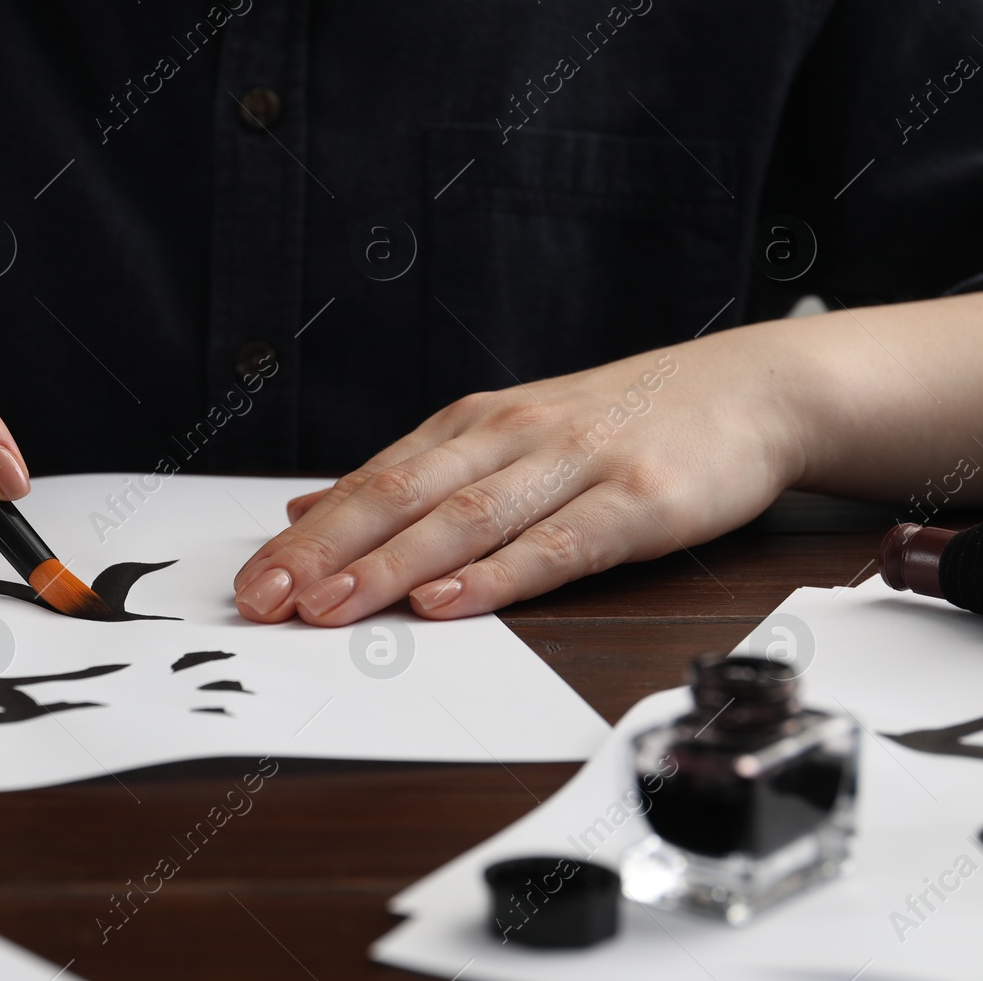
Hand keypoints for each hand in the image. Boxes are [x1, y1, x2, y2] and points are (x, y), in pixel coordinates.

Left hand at [232, 327, 808, 623]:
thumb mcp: (502, 437)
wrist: (746, 390)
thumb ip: (411, 477)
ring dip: (390, 568)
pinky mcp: (635, 501)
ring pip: (464, 521)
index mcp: (470, 427)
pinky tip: (448, 601)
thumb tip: (309, 511)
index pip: (370, 484)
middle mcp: (509, 438)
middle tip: (265, 599)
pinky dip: (498, 574)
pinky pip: (556, 543)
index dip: (307, 537)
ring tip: (330, 608)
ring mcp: (573, 466)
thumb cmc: (615, 424)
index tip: (252, 581)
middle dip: (325, 553)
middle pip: (400, 499)